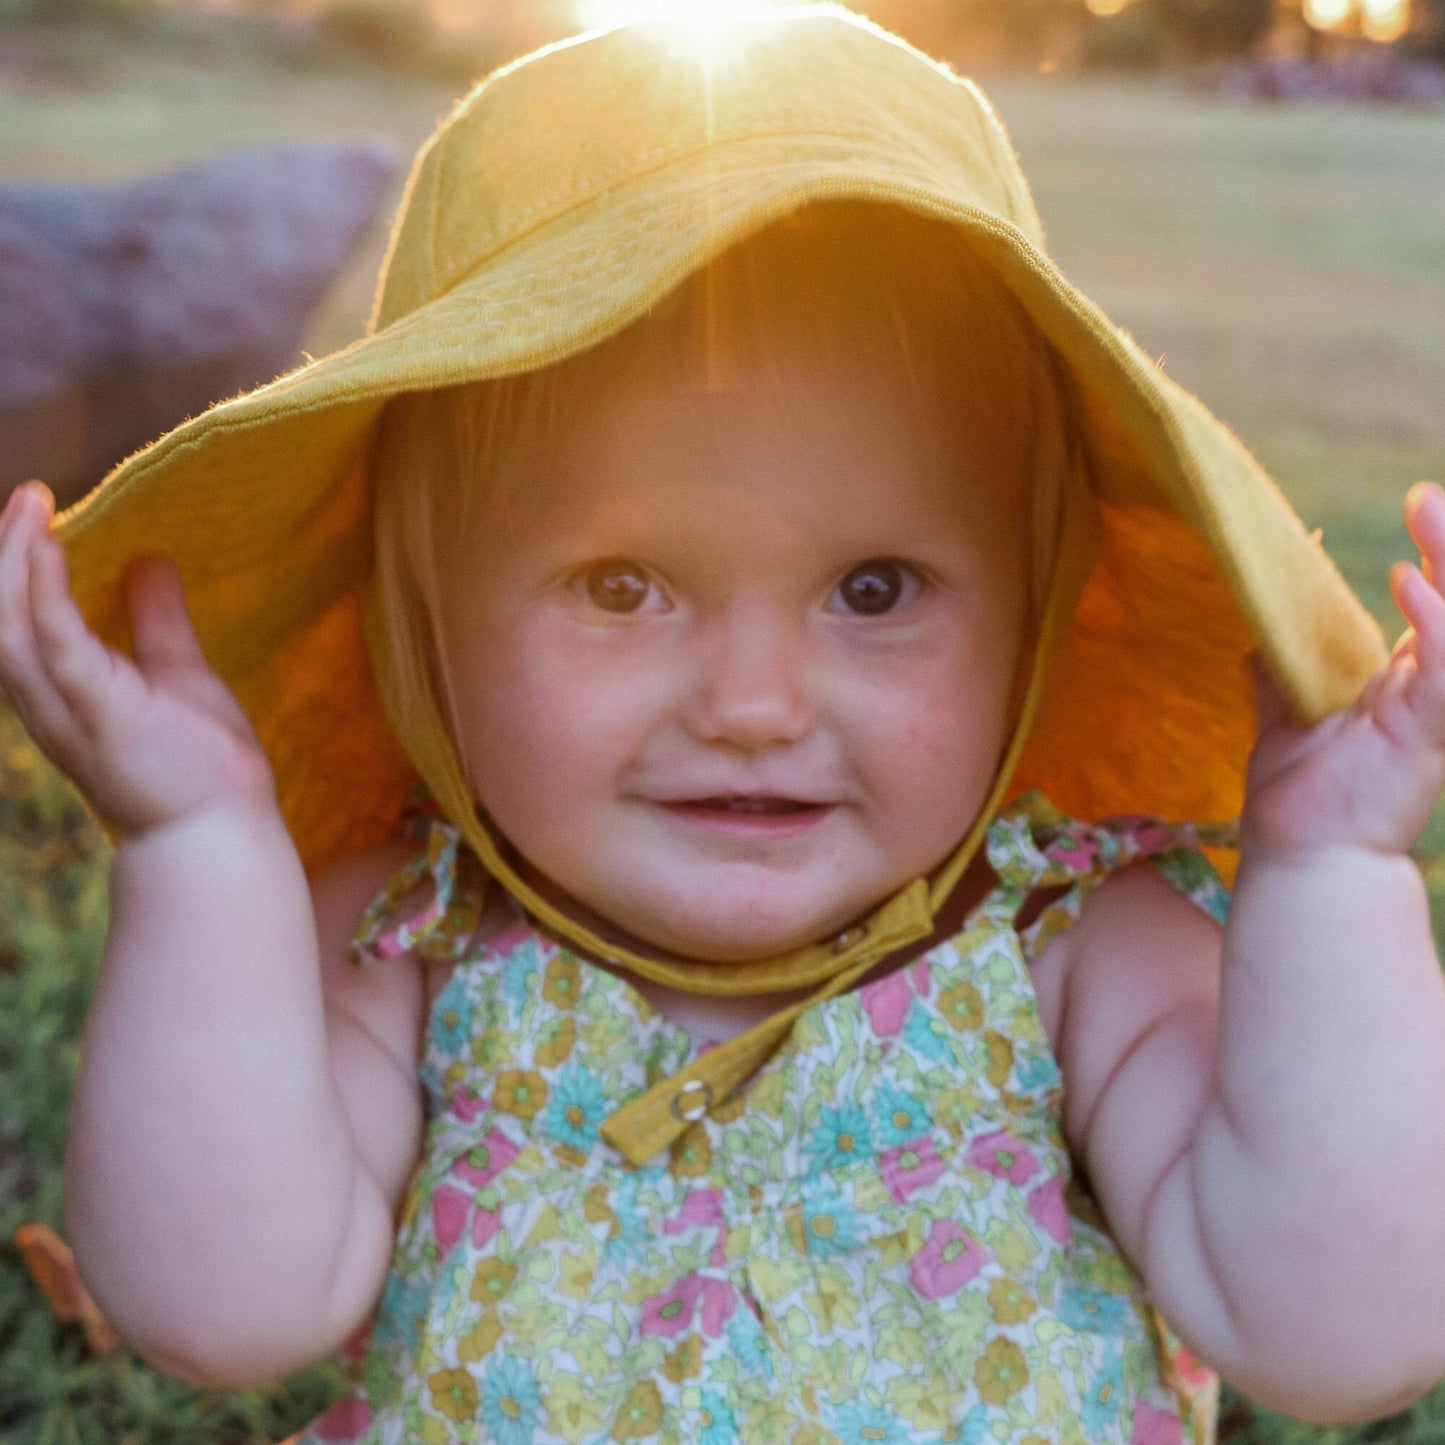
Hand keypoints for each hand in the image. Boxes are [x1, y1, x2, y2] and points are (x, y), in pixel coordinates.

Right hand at [0, 481, 275, 836]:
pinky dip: (46, 594)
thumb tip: (149, 563)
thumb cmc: (200, 765)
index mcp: (63, 692)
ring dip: (11, 564)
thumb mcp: (178, 673)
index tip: (33, 514)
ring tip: (30, 506)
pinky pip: (56, 646)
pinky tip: (51, 547)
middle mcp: (49, 703)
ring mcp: (67, 710)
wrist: (220, 831)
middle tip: (27, 495)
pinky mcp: (97, 712)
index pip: (18, 621)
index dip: (16, 569)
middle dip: (1, 554)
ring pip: (8, 628)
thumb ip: (158, 622)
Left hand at [1242, 481, 1444, 858]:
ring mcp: (1432, 712)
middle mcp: (1428, 692)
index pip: (1436, 604)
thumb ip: (1279, 676)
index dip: (1436, 557)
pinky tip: (1409, 585)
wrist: (1302, 856)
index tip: (1420, 506)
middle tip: (1428, 496)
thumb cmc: (1300, 797)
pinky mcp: (1426, 733)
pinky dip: (1435, 624)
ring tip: (1429, 513)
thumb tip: (1257, 638)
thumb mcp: (1285, 718)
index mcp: (1403, 684)